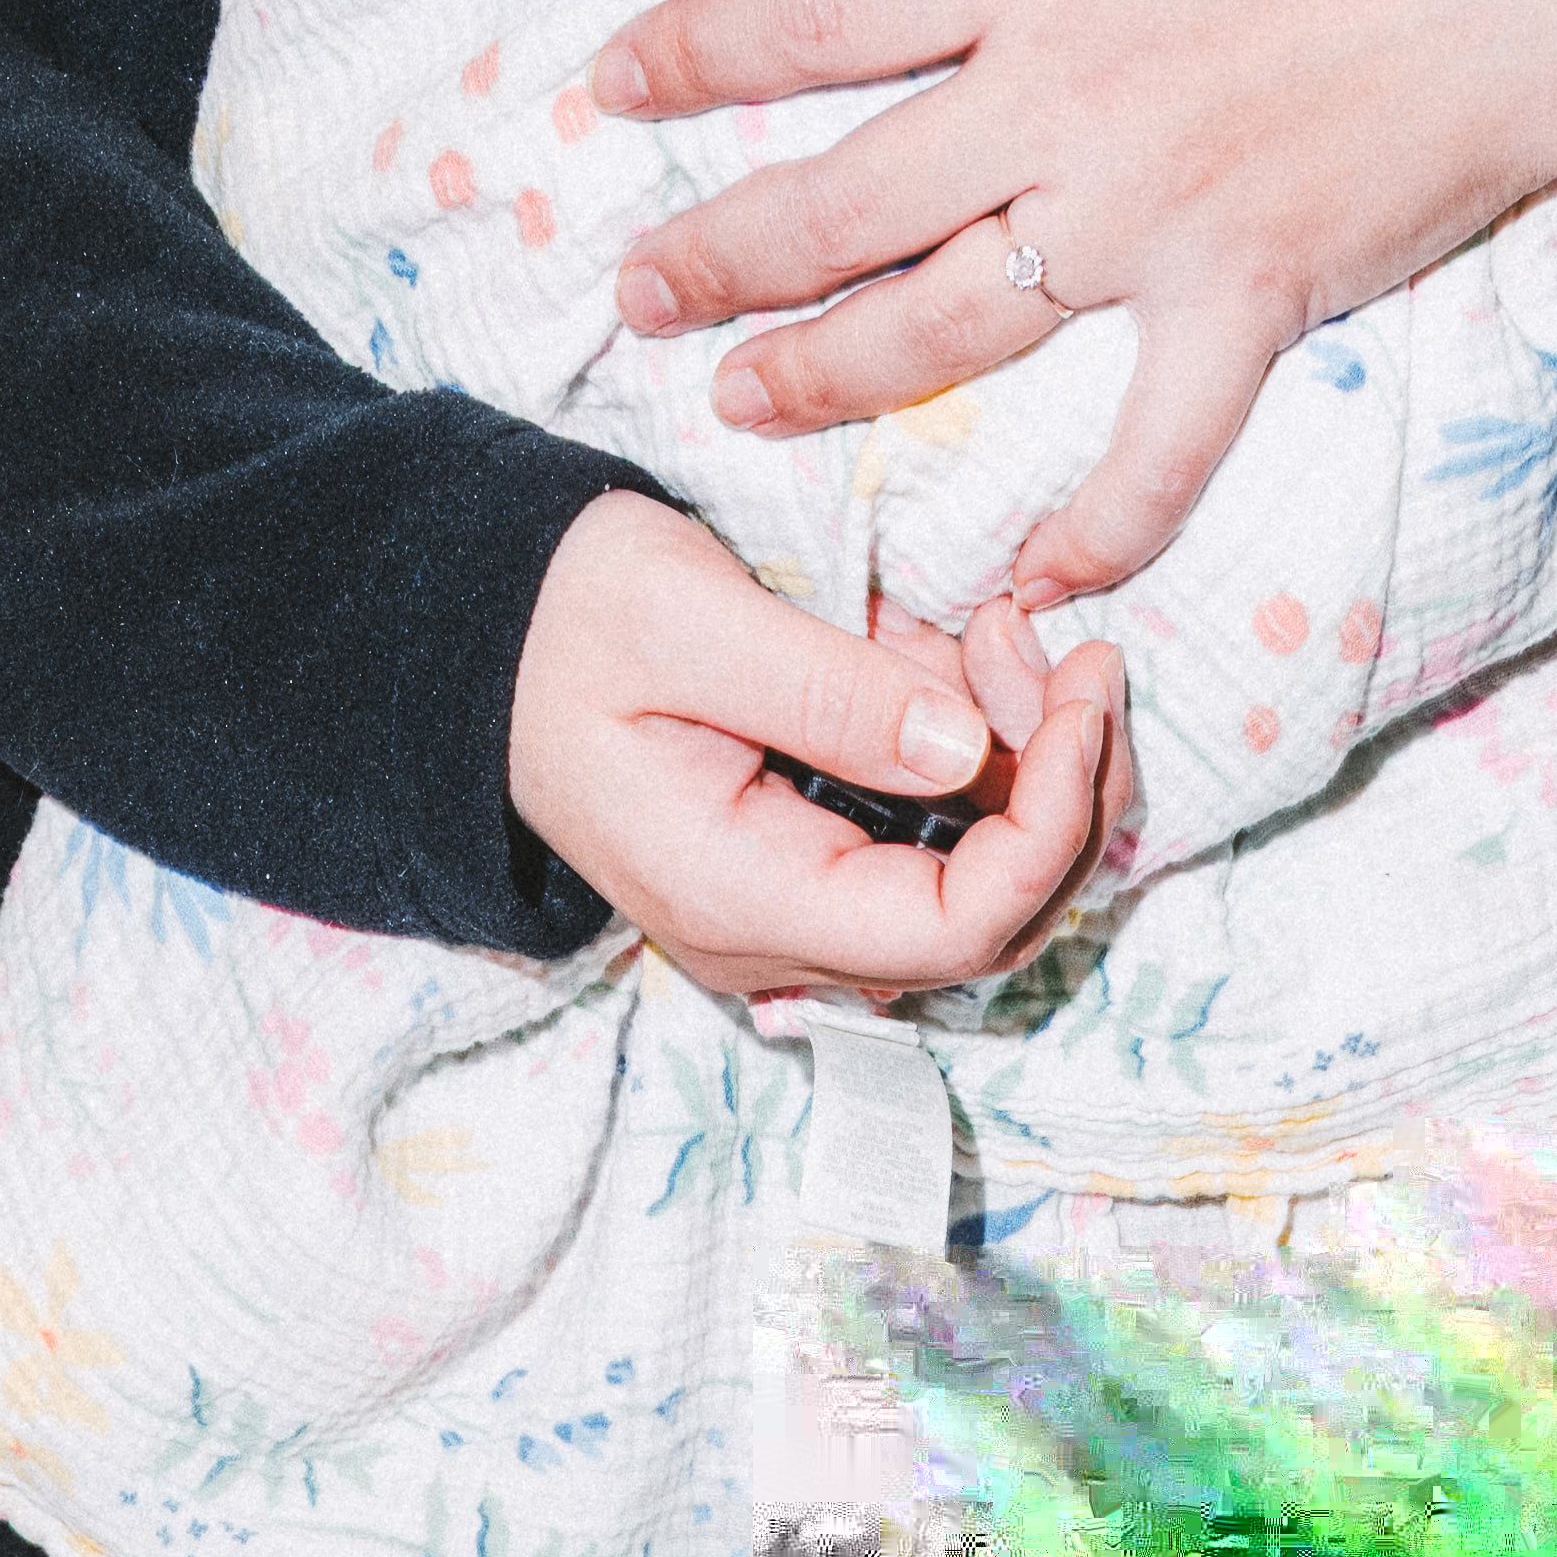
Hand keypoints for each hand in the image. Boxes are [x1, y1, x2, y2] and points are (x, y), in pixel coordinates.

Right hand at [507, 488, 1127, 1007]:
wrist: (473, 641)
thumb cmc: (558, 618)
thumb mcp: (684, 618)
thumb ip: (830, 692)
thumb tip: (966, 751)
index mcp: (743, 895)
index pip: (959, 926)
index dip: (1054, 823)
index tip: (1083, 689)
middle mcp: (781, 939)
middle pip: (996, 921)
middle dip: (1062, 788)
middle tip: (1056, 645)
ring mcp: (800, 913)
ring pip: (985, 886)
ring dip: (1032, 763)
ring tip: (1006, 631)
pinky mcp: (814, 867)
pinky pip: (941, 844)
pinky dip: (986, 756)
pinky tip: (969, 660)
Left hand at [589, 0, 1556, 605]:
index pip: (820, 11)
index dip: (700, 58)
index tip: (616, 96)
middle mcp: (1067, 97)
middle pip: (840, 196)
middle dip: (717, 257)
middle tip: (630, 302)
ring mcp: (1152, 213)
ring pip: (943, 325)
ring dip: (826, 379)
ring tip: (737, 409)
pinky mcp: (1254, 296)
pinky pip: (1156, 450)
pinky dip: (1095, 531)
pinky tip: (1030, 587)